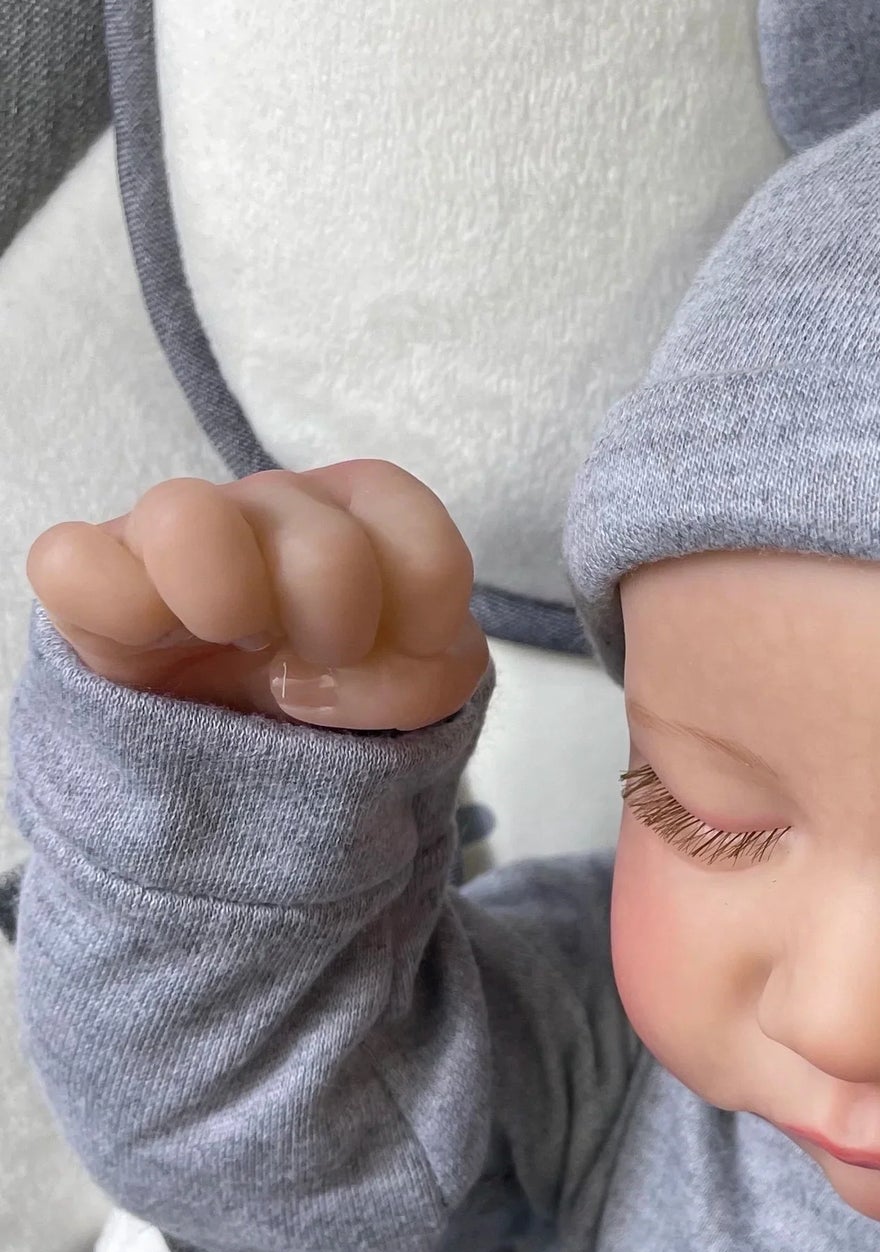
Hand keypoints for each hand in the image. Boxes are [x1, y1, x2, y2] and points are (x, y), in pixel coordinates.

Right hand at [26, 462, 489, 729]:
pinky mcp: (94, 574)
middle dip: (336, 619)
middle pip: (322, 542)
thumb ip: (432, 668)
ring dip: (229, 601)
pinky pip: (75, 561)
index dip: (426, 593)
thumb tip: (392, 660)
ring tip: (236, 642)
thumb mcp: (408, 684)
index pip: (404, 515)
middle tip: (319, 656)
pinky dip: (120, 609)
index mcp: (357, 516)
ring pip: (187, 517)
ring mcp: (178, 530)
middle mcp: (271, 507)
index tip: (418, 644)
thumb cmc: (330, 686)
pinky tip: (156, 645)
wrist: (236, 744)